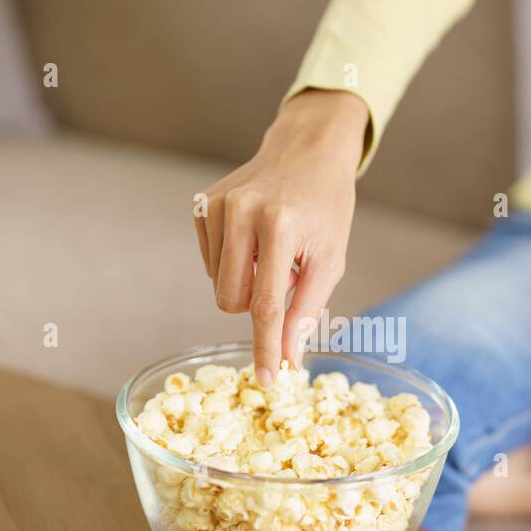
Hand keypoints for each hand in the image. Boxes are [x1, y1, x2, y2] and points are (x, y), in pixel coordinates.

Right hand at [193, 90, 366, 384]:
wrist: (308, 151)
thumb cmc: (326, 208)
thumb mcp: (329, 259)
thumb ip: (306, 311)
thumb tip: (288, 359)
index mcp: (279, 225)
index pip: (265, 304)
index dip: (266, 347)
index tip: (267, 379)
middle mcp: (241, 211)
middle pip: (231, 301)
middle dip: (255, 304)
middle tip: (285, 275)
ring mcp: (215, 205)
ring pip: (217, 284)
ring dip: (245, 280)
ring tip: (271, 250)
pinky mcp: (200, 204)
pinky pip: (208, 262)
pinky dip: (232, 261)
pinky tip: (252, 237)